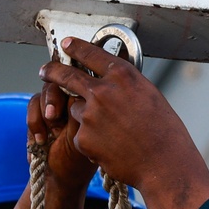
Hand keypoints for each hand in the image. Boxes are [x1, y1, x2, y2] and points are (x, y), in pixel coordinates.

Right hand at [27, 79, 94, 194]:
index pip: (82, 82)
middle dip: (53, 98)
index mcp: (93, 103)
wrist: (60, 177)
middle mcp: (76, 100)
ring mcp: (58, 104)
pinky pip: (33, 103)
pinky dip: (34, 121)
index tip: (69, 110)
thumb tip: (73, 90)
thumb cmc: (79, 161)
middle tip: (52, 117)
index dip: (72, 90)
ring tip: (48, 133)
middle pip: (61, 80)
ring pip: (45, 90)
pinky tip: (40, 140)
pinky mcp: (41, 111)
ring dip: (43, 112)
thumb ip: (79, 113)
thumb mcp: (83, 137)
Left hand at [39, 38, 200, 194]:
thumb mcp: (149, 95)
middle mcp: (102, 91)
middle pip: (67, 75)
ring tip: (112, 133)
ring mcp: (90, 115)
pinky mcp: (82, 138)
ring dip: (86, 118)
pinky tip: (112, 148)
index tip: (66, 44)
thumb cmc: (163, 132)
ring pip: (76, 110)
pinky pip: (80, 135)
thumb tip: (111, 79)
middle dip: (52, 71)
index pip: (90, 53)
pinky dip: (91, 142)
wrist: (163, 164)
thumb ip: (125, 85)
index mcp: (122, 76)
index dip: (75, 47)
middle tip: (44, 71)